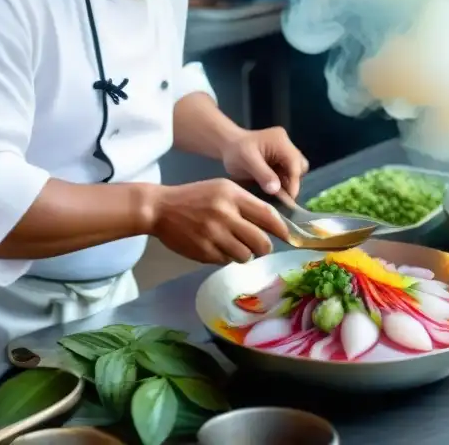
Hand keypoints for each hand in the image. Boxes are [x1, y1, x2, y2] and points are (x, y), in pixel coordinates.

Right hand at [150, 179, 289, 264]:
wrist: (160, 208)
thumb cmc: (195, 197)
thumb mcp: (222, 189)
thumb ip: (245, 203)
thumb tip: (273, 222)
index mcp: (232, 196)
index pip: (267, 215)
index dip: (282, 228)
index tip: (288, 236)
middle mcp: (225, 215)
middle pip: (261, 241)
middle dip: (265, 247)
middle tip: (261, 246)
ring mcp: (214, 235)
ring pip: (245, 255)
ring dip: (246, 254)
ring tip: (236, 245)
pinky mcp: (203, 252)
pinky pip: (226, 261)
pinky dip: (227, 257)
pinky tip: (218, 247)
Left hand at [221, 126, 308, 199]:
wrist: (228, 145)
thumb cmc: (235, 151)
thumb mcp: (247, 161)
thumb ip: (263, 174)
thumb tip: (276, 190)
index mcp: (280, 141)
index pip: (295, 164)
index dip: (294, 182)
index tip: (289, 200)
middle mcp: (286, 144)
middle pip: (300, 166)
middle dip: (293, 182)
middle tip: (283, 196)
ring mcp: (285, 152)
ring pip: (295, 171)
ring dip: (288, 183)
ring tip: (277, 194)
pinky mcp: (281, 159)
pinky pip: (287, 173)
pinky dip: (283, 182)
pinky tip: (273, 190)